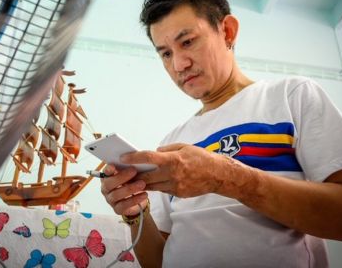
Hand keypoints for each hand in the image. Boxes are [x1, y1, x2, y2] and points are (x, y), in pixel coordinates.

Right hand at [100, 164, 147, 215]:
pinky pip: (124, 205)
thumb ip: (127, 168)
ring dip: (130, 188)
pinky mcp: (117, 209)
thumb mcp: (130, 174)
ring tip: (142, 184)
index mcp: (107, 178)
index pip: (105, 173)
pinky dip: (134, 200)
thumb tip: (133, 157)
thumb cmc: (131, 183)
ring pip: (116, 194)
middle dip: (121, 177)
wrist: (136, 201)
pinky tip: (144, 194)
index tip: (113, 166)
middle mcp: (106, 189)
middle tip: (134, 171)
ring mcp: (110, 200)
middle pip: (109, 183)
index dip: (108, 170)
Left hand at [122, 143, 240, 197]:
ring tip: (133, 178)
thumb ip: (167, 150)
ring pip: (152, 186)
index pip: (148, 158)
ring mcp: (175, 186)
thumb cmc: (201, 158)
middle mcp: (172, 174)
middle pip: (146, 177)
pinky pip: (162, 190)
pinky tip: (152, 181)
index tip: (123, 158)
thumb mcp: (184, 147)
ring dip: (142, 183)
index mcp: (173, 160)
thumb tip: (153, 153)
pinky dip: (156, 186)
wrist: (218, 175)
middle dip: (133, 175)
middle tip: (123, 173)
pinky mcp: (178, 194)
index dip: (133, 158)